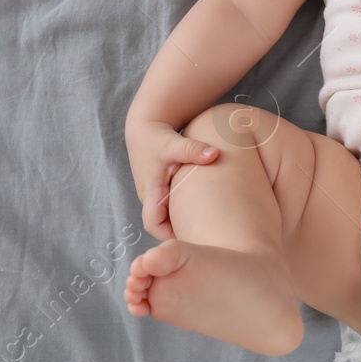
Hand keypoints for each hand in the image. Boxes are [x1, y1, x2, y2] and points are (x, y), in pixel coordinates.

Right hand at [126, 119, 218, 239]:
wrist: (146, 126)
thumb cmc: (157, 136)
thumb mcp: (173, 143)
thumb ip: (192, 149)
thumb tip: (214, 154)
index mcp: (151, 191)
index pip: (153, 224)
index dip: (168, 235)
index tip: (191, 235)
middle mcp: (151, 197)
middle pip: (162, 226)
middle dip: (180, 232)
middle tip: (207, 234)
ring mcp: (156, 194)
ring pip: (168, 217)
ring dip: (183, 220)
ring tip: (209, 224)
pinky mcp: (162, 188)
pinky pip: (171, 207)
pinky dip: (184, 209)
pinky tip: (204, 208)